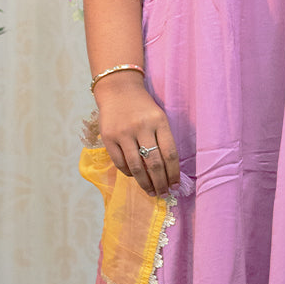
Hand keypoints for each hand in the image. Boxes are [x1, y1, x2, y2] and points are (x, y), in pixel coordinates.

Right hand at [93, 73, 179, 195]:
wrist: (118, 90)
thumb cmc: (143, 107)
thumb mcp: (158, 117)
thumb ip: (163, 139)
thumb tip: (168, 171)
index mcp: (159, 121)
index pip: (170, 153)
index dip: (174, 173)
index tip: (175, 185)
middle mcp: (142, 127)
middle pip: (154, 163)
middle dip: (161, 183)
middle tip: (163, 193)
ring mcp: (123, 133)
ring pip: (137, 167)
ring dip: (145, 183)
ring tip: (151, 191)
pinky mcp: (108, 137)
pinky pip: (120, 163)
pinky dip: (129, 173)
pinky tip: (135, 176)